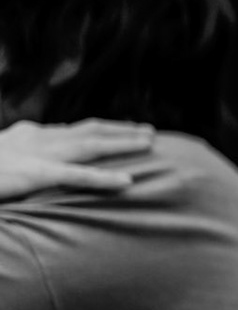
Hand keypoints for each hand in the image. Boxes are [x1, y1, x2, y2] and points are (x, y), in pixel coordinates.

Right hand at [0, 119, 152, 201]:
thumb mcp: (8, 151)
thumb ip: (31, 145)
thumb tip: (51, 139)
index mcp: (32, 134)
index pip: (76, 128)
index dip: (106, 128)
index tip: (129, 127)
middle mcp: (39, 138)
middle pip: (90, 131)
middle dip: (122, 131)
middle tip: (151, 132)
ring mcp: (38, 155)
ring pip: (90, 146)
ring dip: (123, 144)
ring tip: (150, 143)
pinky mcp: (35, 174)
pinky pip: (75, 176)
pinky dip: (103, 178)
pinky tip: (127, 182)